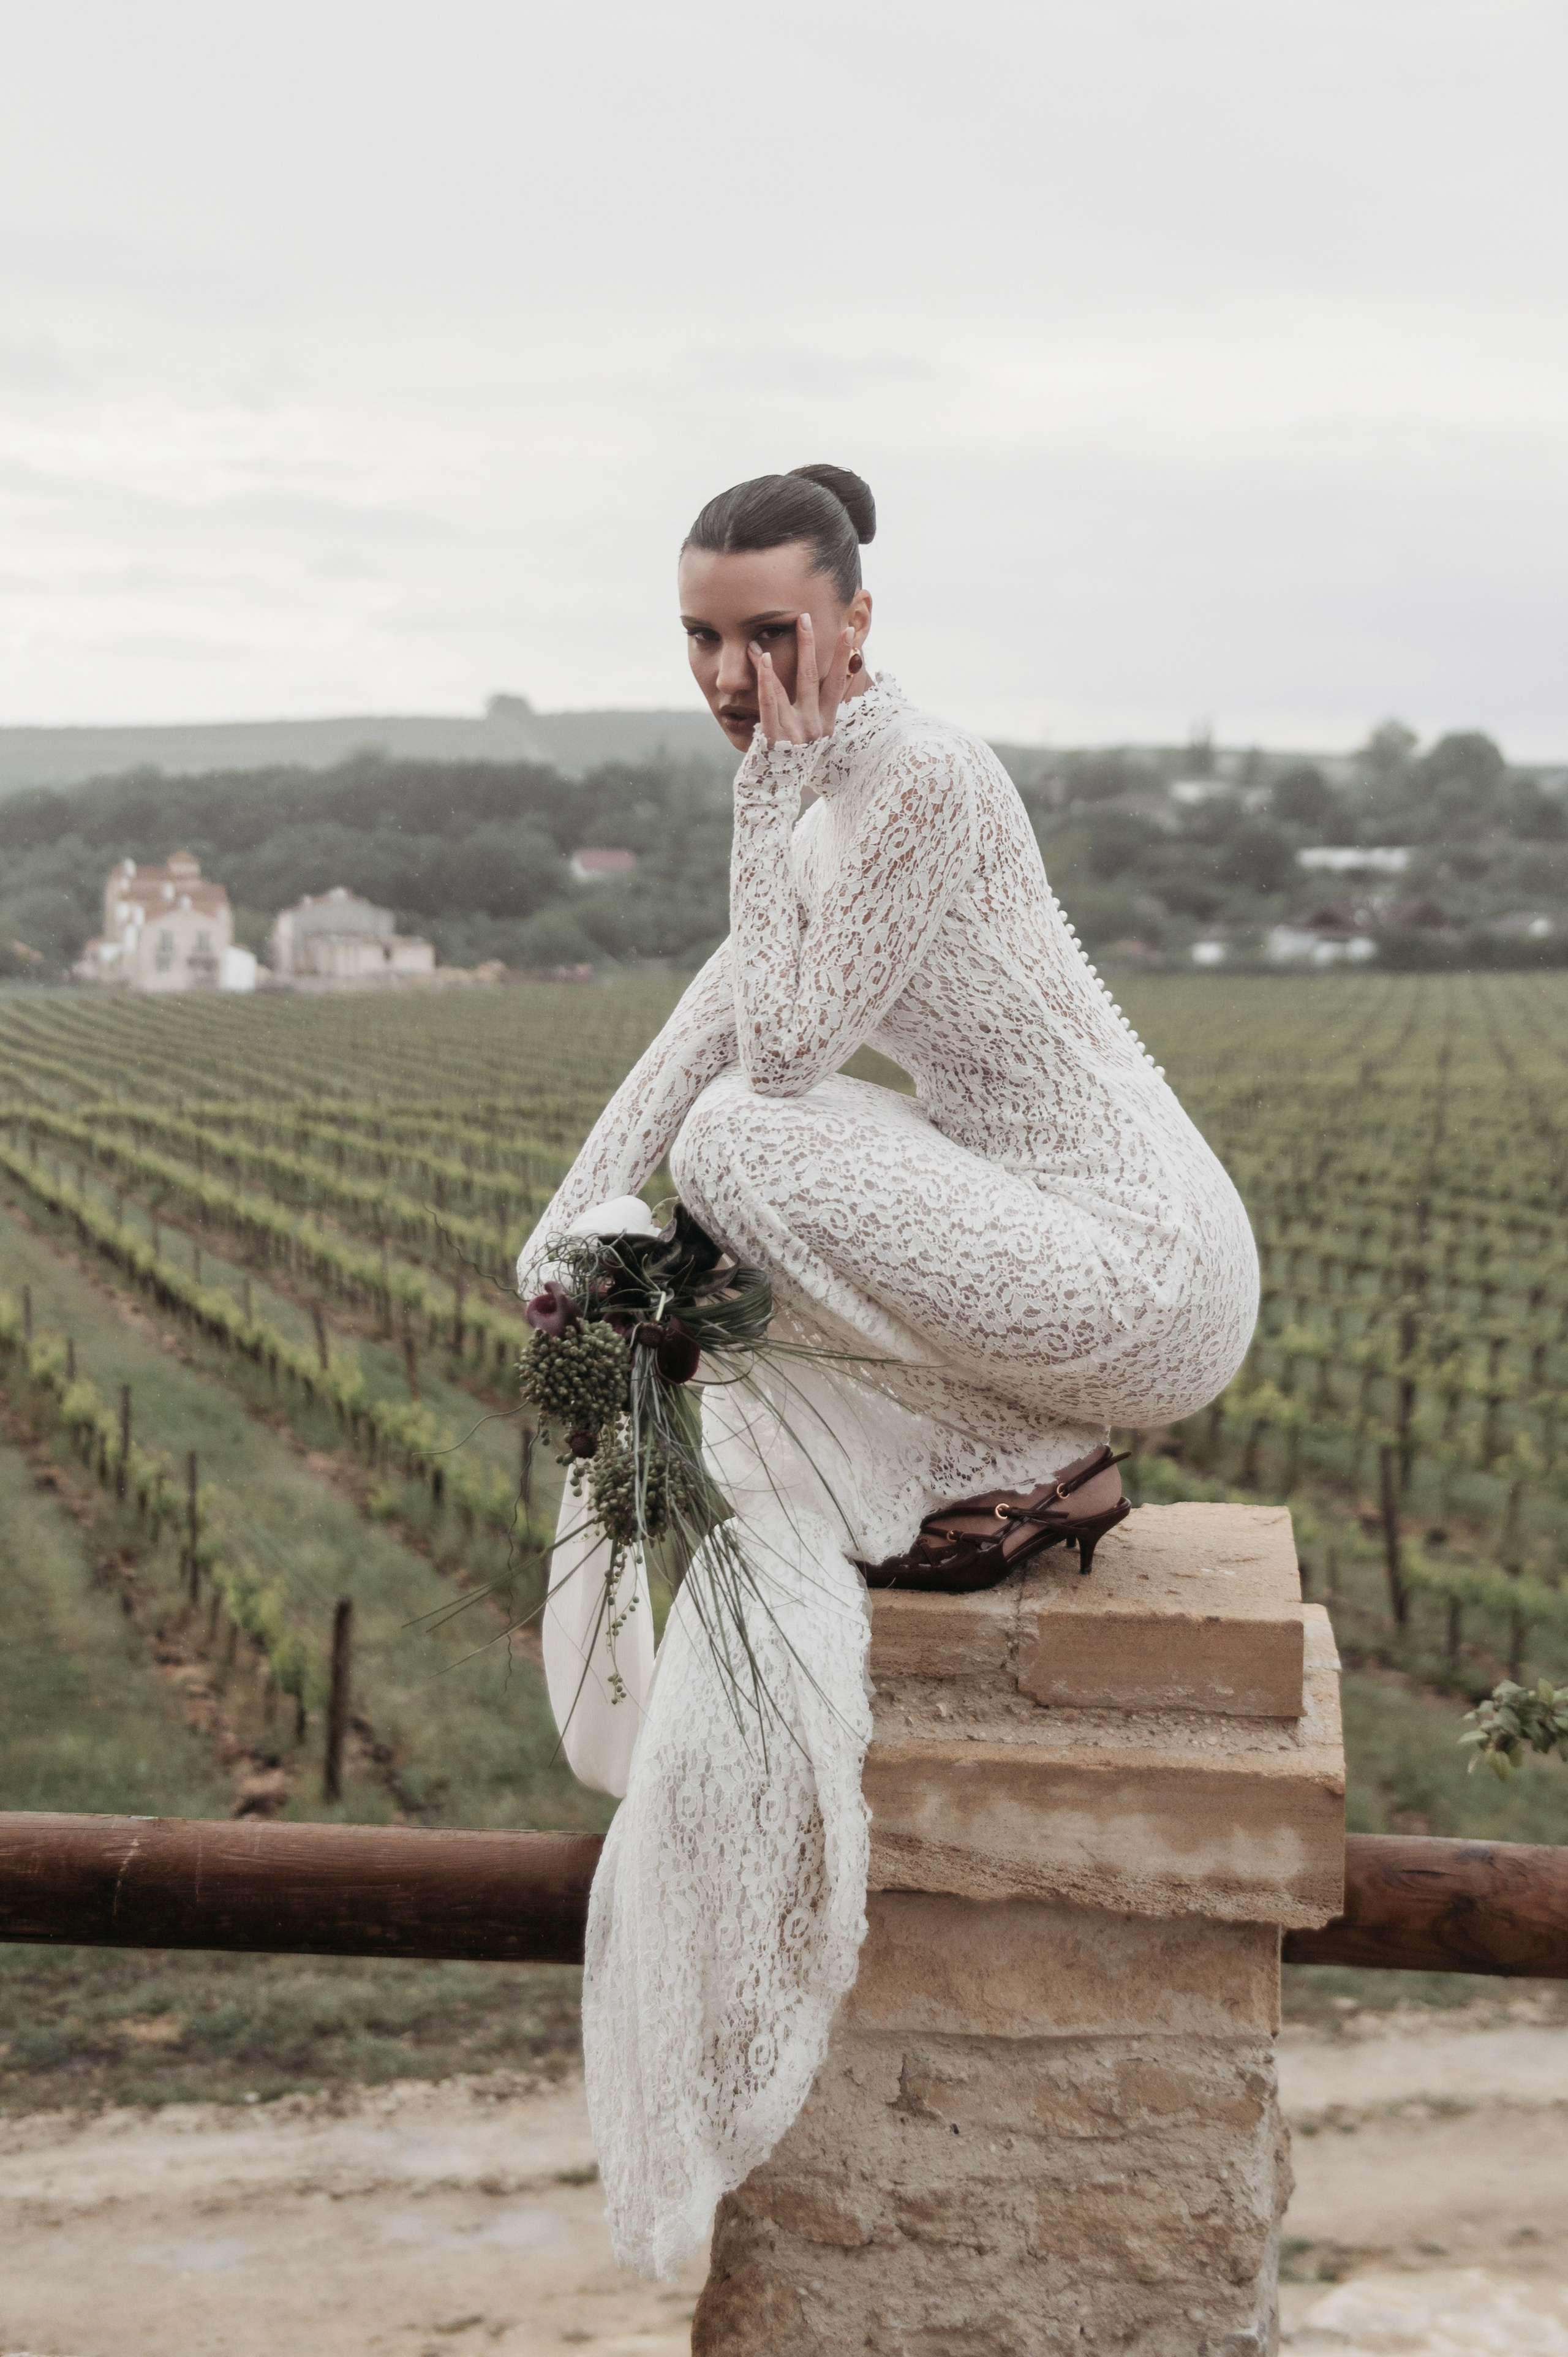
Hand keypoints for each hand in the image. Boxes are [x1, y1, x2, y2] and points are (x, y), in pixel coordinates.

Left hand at [750, 614, 854, 747]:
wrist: (776, 792)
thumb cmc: (792, 760)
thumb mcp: (812, 737)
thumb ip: (819, 711)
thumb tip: (830, 686)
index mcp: (825, 724)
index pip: (837, 683)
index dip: (843, 657)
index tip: (848, 632)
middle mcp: (813, 726)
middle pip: (814, 677)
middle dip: (810, 645)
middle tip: (805, 617)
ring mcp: (794, 731)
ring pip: (787, 685)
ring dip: (777, 656)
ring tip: (765, 635)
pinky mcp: (774, 736)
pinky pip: (769, 701)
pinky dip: (765, 678)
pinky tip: (760, 658)